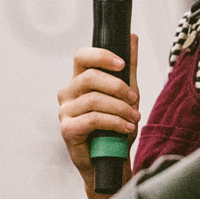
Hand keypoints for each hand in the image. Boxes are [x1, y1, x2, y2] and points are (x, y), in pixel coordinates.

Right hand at [57, 35, 139, 198]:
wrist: (113, 161)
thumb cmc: (116, 127)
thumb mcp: (128, 93)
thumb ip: (129, 67)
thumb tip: (131, 37)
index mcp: (79, 80)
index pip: (82, 56)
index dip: (101, 55)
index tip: (122, 64)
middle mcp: (68, 93)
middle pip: (90, 77)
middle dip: (118, 87)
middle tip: (134, 99)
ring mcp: (65, 112)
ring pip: (94, 99)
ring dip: (120, 108)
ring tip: (134, 118)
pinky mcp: (67, 130)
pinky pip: (92, 119)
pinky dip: (114, 122)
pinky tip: (126, 128)